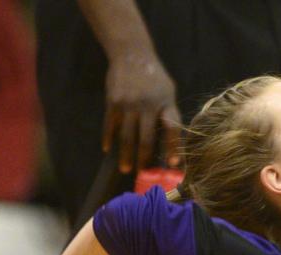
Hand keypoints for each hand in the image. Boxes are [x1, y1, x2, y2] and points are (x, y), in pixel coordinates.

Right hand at [104, 50, 181, 172]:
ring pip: (126, 136)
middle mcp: (148, 105)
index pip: (172, 129)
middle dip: (143, 159)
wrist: (132, 53)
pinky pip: (110, 125)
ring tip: (125, 168)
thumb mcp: (168, 93)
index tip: (173, 163)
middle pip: (146, 139)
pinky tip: (107, 148)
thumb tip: (172, 145)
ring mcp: (129, 103)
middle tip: (141, 173)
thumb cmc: (154, 79)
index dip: (173, 147)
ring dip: (125, 154)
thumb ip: (169, 116)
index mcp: (166, 103)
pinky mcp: (113, 101)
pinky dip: (108, 138)